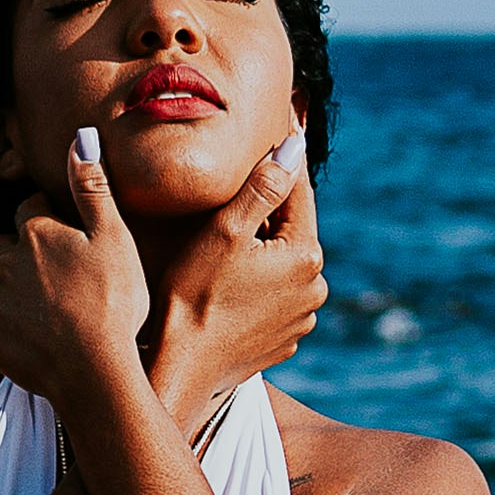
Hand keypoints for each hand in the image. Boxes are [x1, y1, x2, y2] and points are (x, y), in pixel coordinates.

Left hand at [0, 124, 155, 415]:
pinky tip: (38, 339)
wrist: (94, 372)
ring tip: (43, 309)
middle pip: (2, 247)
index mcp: (35, 234)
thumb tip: (80, 137)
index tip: (67, 235)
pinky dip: (9, 329)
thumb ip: (92, 188)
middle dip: (19, 253)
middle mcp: (5, 264)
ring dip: (8, 291)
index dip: (48, 218)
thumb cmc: (113, 302)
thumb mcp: (113, 237)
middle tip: (55, 274)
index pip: (30, 209)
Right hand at [145, 132, 325, 428]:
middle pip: (291, 232)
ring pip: (283, 267)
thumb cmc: (194, 293)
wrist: (180, 365)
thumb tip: (296, 146)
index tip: (285, 129)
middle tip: (236, 200)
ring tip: (227, 247)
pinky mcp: (284, 341)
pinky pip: (275, 300)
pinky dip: (258, 287)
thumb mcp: (225, 230)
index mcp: (306, 256)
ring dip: (263, 253)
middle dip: (267, 215)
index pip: (298, 194)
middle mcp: (314, 288)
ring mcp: (302, 319)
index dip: (283, 163)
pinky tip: (228, 287)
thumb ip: (264, 186)